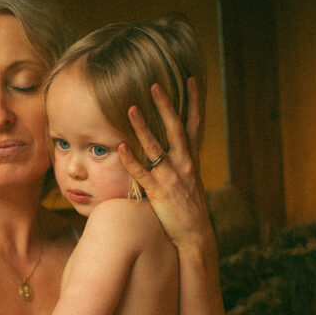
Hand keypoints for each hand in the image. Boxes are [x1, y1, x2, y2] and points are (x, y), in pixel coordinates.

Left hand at [118, 79, 212, 250]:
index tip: (192, 79)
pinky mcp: (159, 193)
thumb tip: (171, 150)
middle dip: (165, 106)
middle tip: (155, 85)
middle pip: (176, 129)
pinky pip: (142, 174)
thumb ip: (180, 163)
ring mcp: (172, 178)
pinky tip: (120, 148)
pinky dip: (131, 161)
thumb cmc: (188, 209)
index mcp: (191, 159)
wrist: (195, 235)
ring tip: (131, 109)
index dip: (193, 102)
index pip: (194, 124)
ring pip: (156, 148)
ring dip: (143, 128)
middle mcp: (184, 164)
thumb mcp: (188, 181)